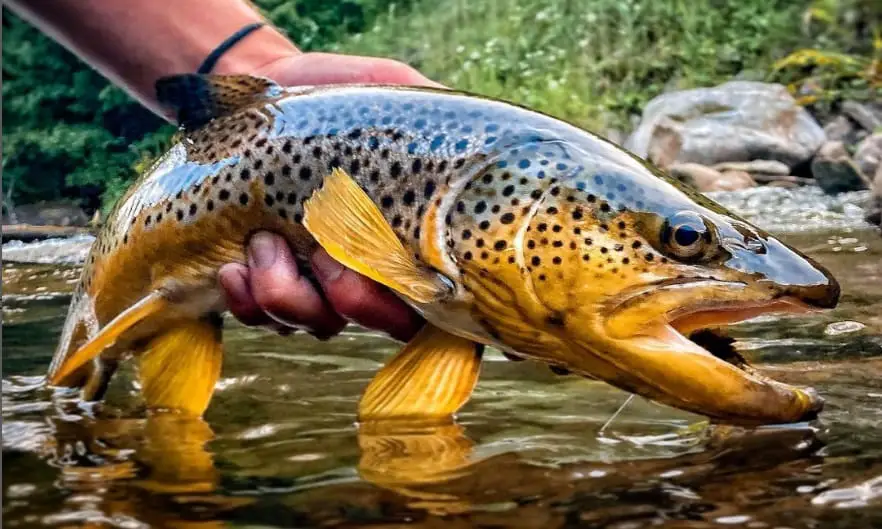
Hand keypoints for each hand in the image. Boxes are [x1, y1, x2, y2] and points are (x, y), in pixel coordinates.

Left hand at [218, 52, 438, 341]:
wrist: (263, 92)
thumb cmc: (338, 98)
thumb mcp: (396, 93)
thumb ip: (437, 122)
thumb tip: (479, 150)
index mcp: (413, 236)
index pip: (442, 296)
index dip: (420, 299)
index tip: (388, 264)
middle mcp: (376, 269)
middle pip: (387, 324)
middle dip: (353, 297)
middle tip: (321, 247)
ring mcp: (322, 285)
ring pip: (319, 324)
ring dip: (288, 291)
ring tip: (264, 240)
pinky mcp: (267, 285)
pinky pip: (262, 318)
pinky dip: (248, 299)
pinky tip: (236, 266)